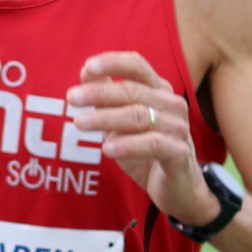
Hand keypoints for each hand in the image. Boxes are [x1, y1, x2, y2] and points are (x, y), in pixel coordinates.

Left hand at [67, 52, 220, 226]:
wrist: (178, 188)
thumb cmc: (147, 152)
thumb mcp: (122, 123)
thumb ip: (107, 99)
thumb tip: (87, 73)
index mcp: (159, 91)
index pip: (137, 66)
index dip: (112, 62)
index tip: (86, 67)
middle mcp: (171, 104)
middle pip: (132, 90)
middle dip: (99, 93)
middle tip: (71, 98)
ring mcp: (178, 128)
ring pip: (139, 115)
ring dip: (105, 118)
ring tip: (79, 123)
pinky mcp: (179, 153)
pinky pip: (152, 144)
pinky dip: (127, 144)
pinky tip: (106, 148)